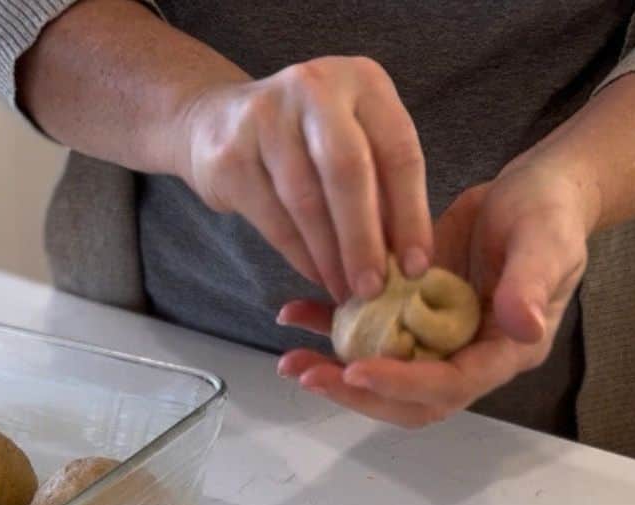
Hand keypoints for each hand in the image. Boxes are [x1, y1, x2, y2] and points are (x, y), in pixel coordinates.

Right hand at [175, 56, 432, 300]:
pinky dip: (300, 255)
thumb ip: (381, 188)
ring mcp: (268, 118)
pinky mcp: (232, 155)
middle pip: (348, 171)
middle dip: (364, 239)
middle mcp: (316, 88)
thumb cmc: (304, 141)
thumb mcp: (353, 141)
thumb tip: (406, 261)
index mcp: (362, 82)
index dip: (411, 215)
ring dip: (330, 257)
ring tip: (345, 292)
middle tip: (373, 289)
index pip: (398, 150)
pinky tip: (316, 276)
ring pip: (306, 200)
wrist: (217, 122)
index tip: (417, 267)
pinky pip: (274, 218)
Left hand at [276, 157, 598, 428]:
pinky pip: (368, 334)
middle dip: (357, 394)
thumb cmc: (549, 215)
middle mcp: (465, 357)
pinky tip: (294, 314)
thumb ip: (532, 284)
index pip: (450, 386)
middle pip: (408, 400)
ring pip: (382, 375)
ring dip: (335, 373)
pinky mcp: (410, 317)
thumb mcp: (546, 242)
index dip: (403, 384)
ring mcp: (434, 341)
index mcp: (502, 352)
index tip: (358, 371)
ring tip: (290, 362)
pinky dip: (328, 328)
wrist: (533, 195)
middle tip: (308, 375)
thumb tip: (523, 326)